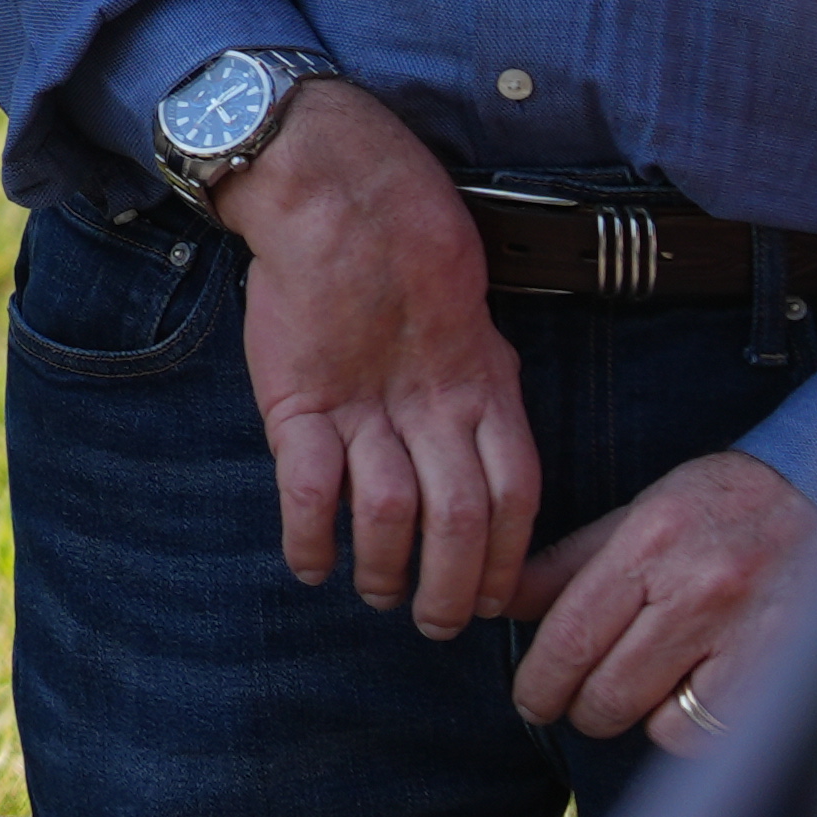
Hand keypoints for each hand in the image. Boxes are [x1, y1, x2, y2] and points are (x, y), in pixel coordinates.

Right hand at [222, 82, 538, 634]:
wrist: (336, 191)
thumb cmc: (405, 246)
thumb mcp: (470, 321)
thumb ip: (479, 388)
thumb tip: (488, 453)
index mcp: (485, 389)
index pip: (517, 497)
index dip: (507, 558)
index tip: (492, 599)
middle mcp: (433, 405)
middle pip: (461, 520)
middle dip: (451, 587)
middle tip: (436, 626)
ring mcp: (363, 403)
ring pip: (392, 513)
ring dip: (385, 569)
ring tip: (375, 595)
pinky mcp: (299, 396)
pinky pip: (309, 486)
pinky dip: (310, 536)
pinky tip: (311, 564)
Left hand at [516, 452, 816, 746]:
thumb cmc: (715, 507)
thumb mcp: (636, 515)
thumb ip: (568, 562)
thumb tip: (505, 607)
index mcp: (649, 544)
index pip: (571, 634)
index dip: (540, 682)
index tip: (528, 700)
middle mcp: (697, 593)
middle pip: (609, 689)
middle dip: (577, 709)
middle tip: (566, 707)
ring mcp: (745, 636)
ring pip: (659, 720)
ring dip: (633, 718)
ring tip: (630, 695)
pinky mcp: (782, 670)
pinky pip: (713, 730)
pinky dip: (688, 727)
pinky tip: (684, 699)